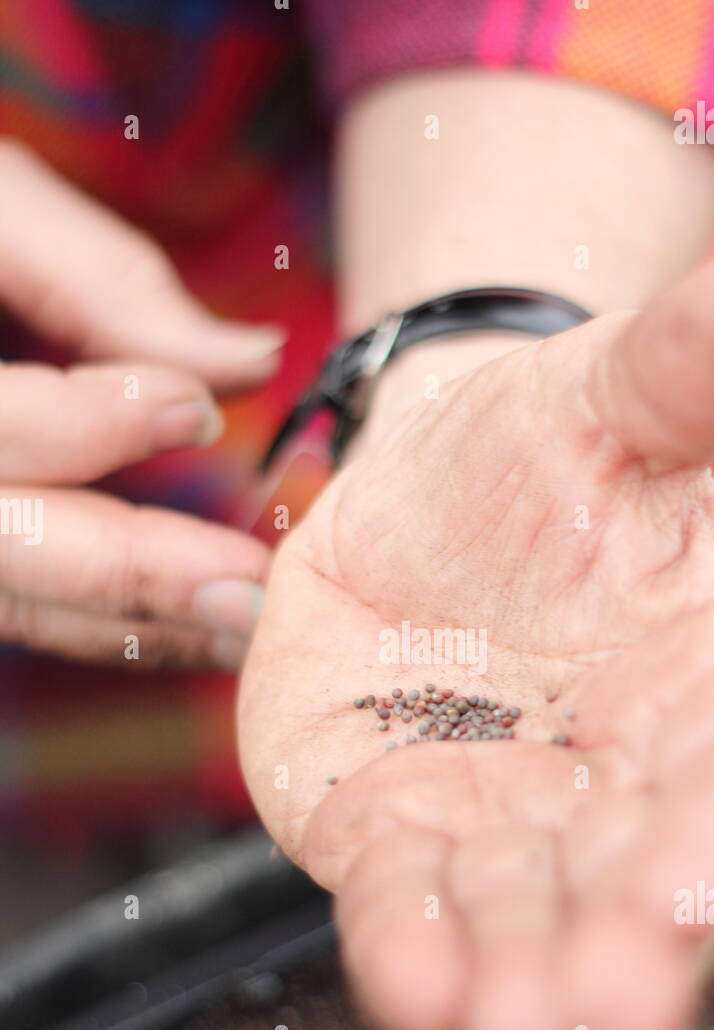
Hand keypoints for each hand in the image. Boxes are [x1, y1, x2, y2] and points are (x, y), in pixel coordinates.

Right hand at [0, 140, 279, 666]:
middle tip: (248, 590)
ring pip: (11, 602)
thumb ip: (103, 280)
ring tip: (241, 623)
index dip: (82, 424)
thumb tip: (250, 362)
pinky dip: (100, 623)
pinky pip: (17, 607)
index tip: (196, 408)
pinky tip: (184, 625)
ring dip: (131, 625)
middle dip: (126, 575)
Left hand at [239, 251, 713, 1029]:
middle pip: (631, 892)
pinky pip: (404, 903)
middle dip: (614, 965)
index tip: (684, 908)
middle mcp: (622, 787)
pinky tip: (407, 990)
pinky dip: (406, 949)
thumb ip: (681, 374)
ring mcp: (505, 828)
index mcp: (711, 690)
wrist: (422, 496)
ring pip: (518, 928)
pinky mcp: (393, 835)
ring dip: (511, 990)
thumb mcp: (608, 399)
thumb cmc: (545, 453)